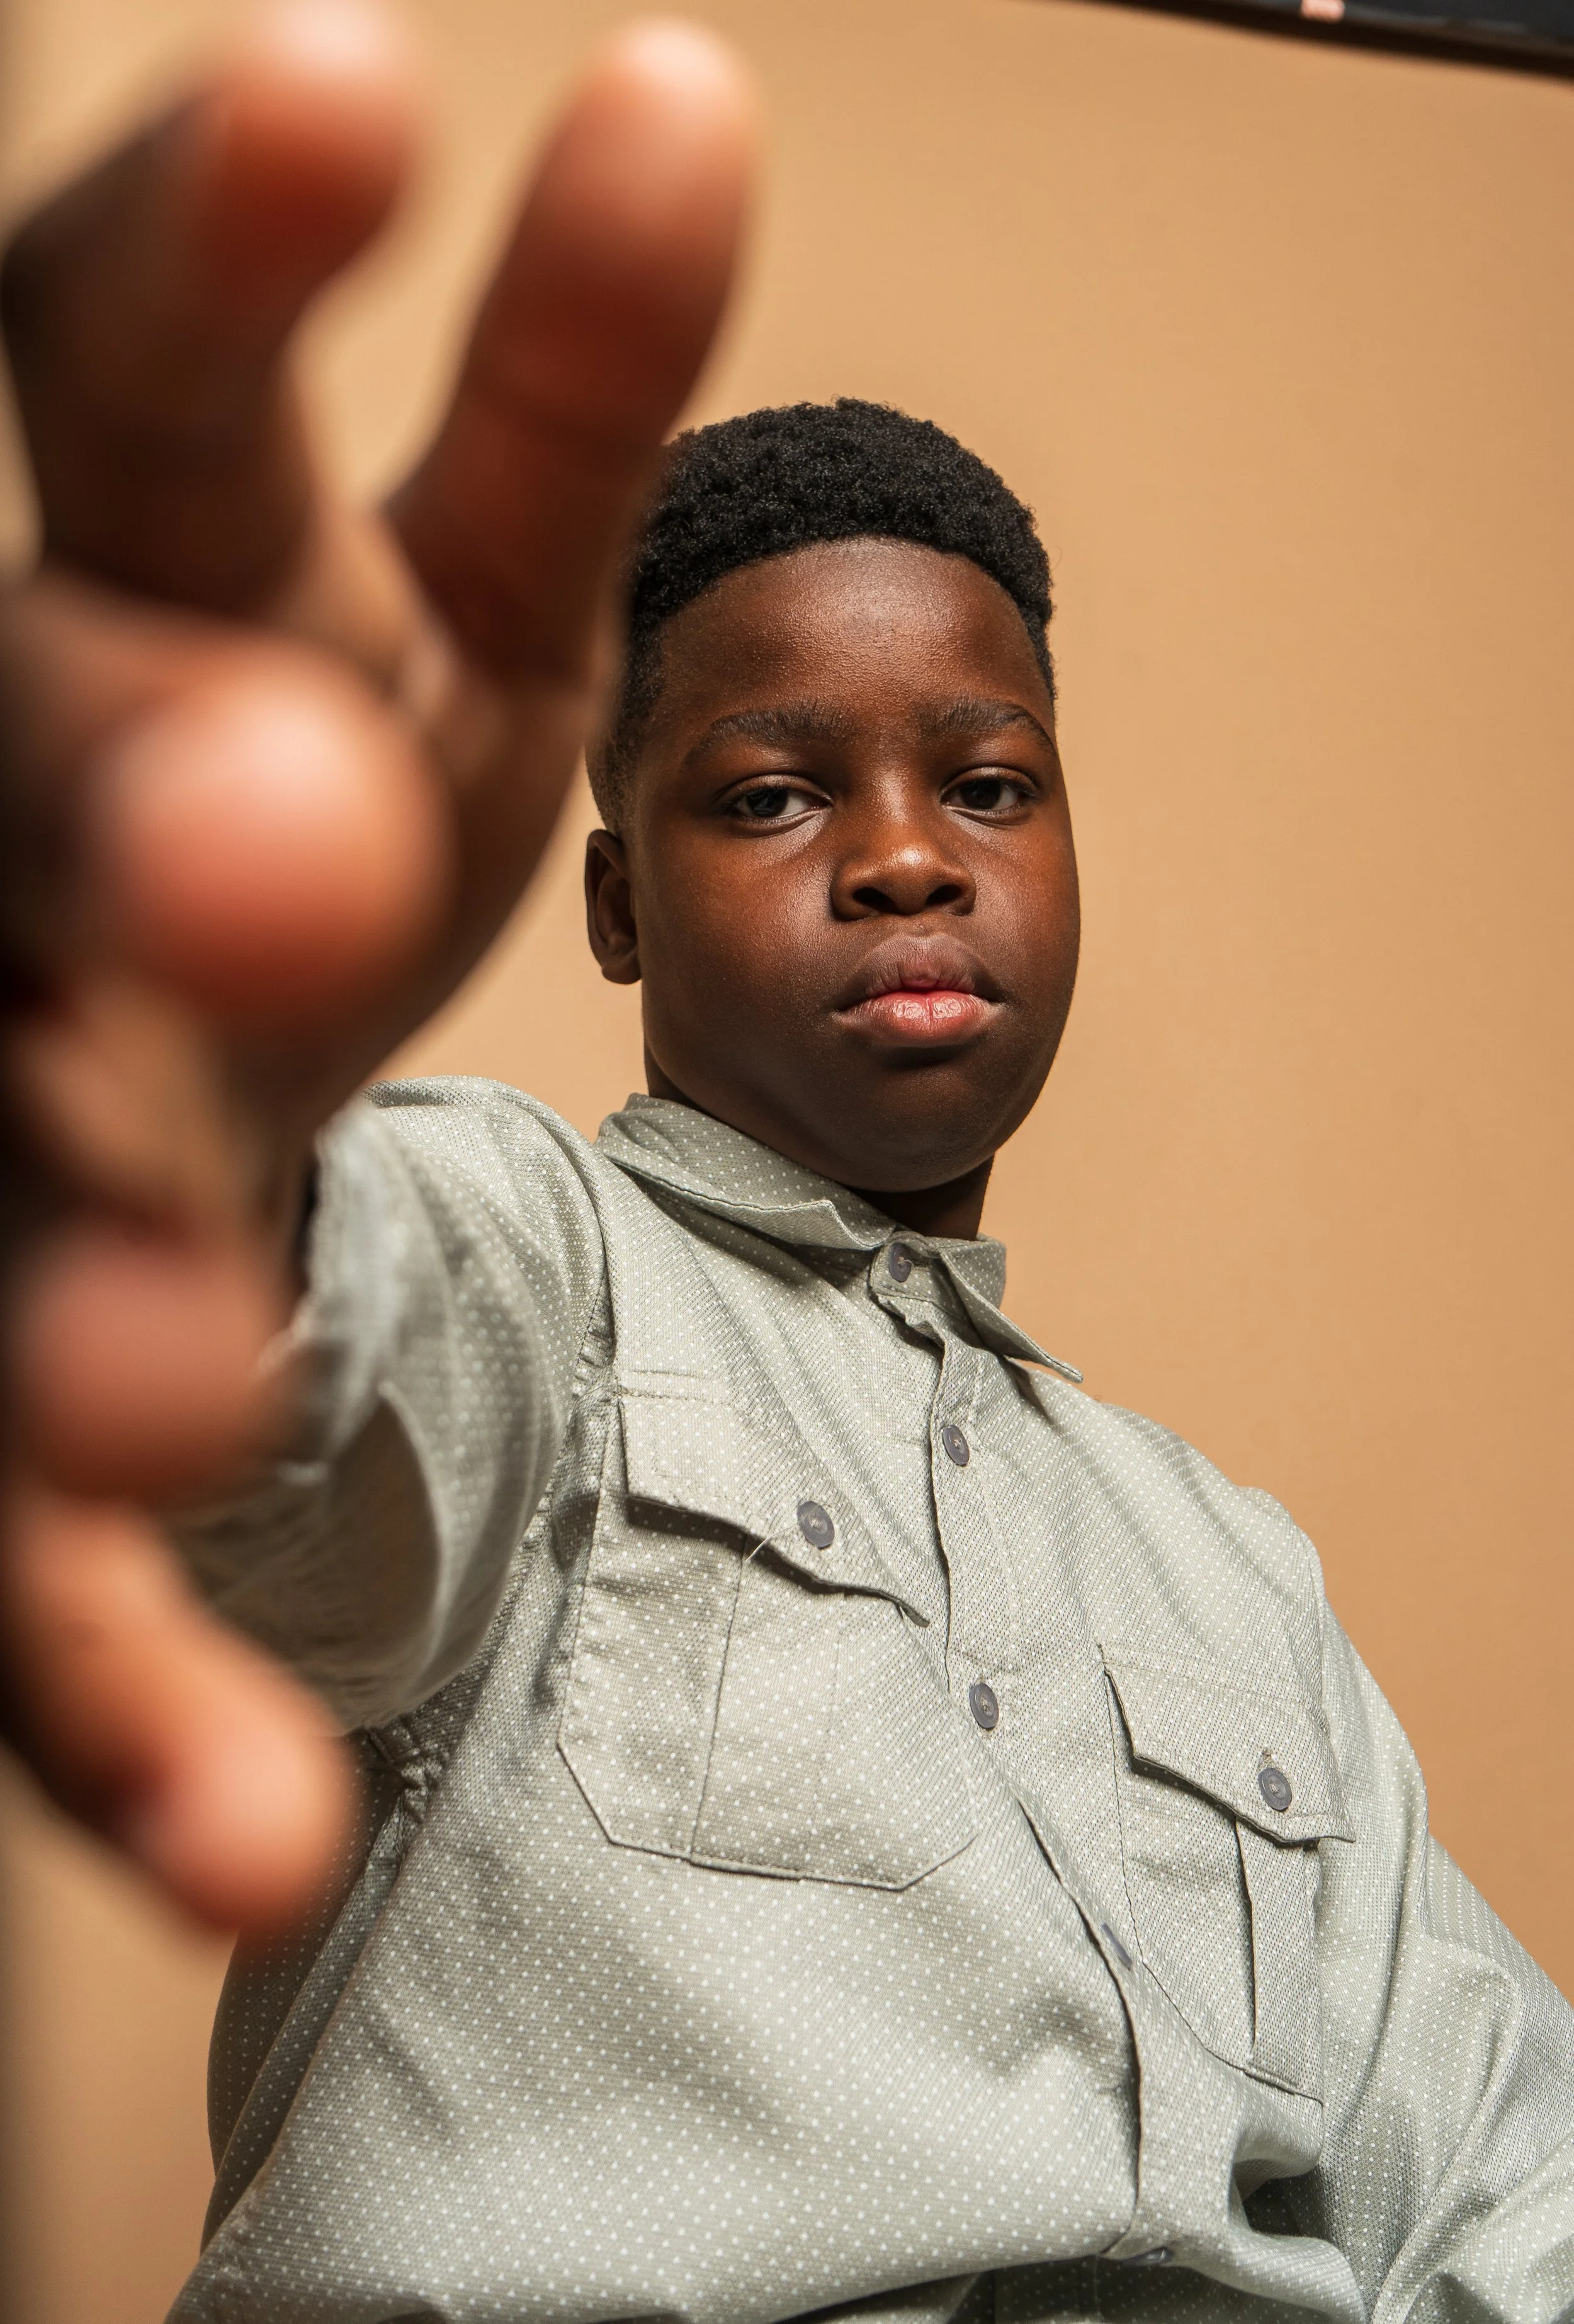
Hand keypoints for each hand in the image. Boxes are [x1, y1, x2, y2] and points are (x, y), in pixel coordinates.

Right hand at [0, 0, 754, 1930]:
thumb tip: (683, 99)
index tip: (355, 95)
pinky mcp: (17, 1405)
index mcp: (129, 607)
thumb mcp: (439, 596)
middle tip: (280, 838)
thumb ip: (547, 393)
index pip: (118, 364)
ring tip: (179, 1373)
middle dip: (121, 798)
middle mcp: (10, 843)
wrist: (163, 1075)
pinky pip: (32, 1570)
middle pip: (16, 774)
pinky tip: (247, 1833)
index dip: (208, 245)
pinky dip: (126, 1696)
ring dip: (73, 1281)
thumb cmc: (304, 784)